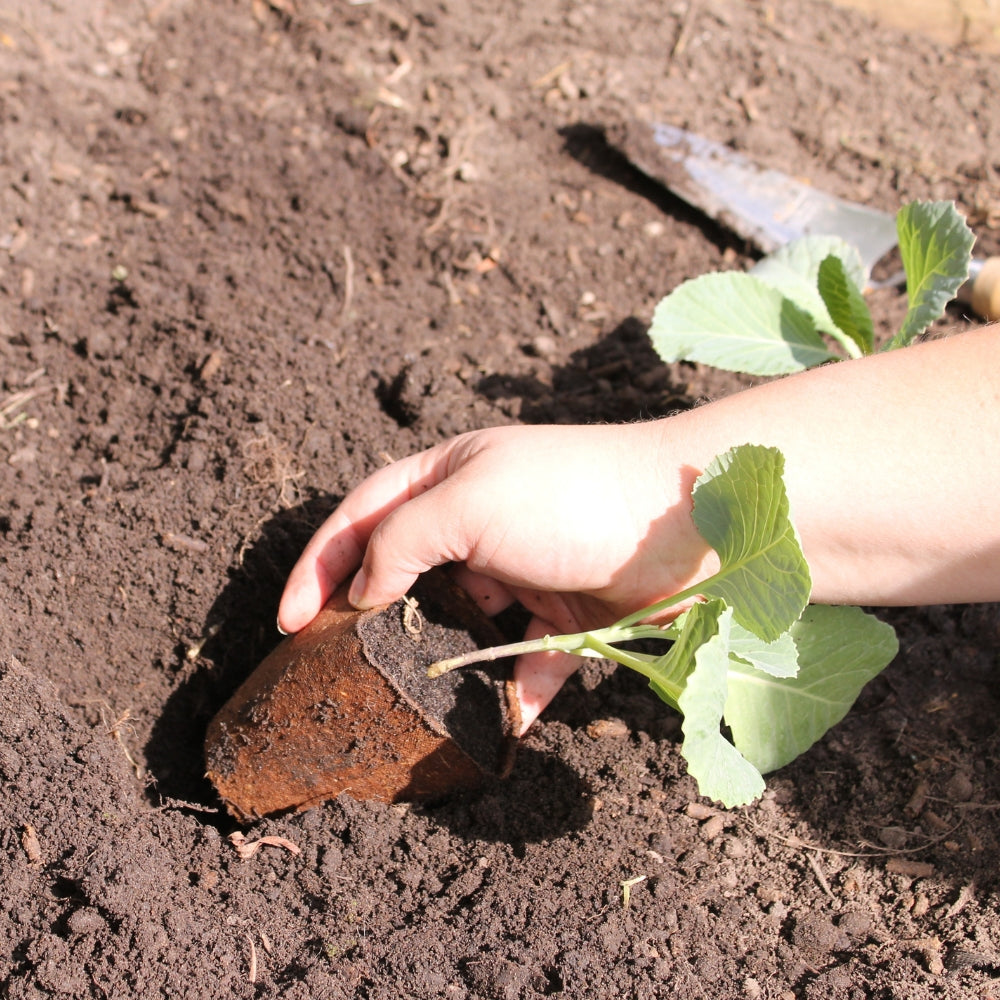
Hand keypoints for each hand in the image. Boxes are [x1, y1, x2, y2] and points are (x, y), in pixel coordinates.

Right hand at [277, 422, 716, 731]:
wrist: (688, 520)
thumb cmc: (570, 495)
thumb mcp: (469, 502)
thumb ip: (401, 542)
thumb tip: (361, 592)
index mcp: (448, 479)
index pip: (362, 517)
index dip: (317, 565)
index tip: (287, 624)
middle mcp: (480, 524)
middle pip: (406, 574)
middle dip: (372, 618)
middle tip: (340, 671)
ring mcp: (523, 573)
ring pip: (462, 626)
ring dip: (439, 662)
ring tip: (414, 703)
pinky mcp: (566, 619)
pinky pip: (526, 665)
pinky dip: (513, 696)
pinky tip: (501, 727)